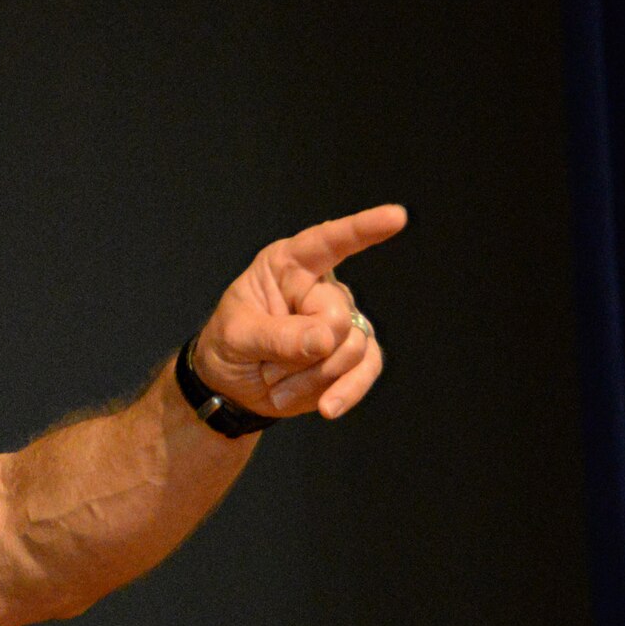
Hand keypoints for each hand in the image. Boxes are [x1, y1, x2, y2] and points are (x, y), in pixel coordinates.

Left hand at [193, 204, 405, 419]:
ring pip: (351, 349)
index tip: (397, 217)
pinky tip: (328, 408)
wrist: (231, 385)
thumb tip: (326, 339)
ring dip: (310, 377)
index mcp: (288, 265)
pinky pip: (366, 371)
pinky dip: (346, 392)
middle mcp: (322, 288)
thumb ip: (276, 335)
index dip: (362, 229)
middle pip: (337, 316)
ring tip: (277, 381)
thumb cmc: (228, 345)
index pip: (327, 242)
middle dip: (301, 351)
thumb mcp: (236, 336)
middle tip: (266, 362)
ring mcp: (343, 322)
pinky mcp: (353, 355)